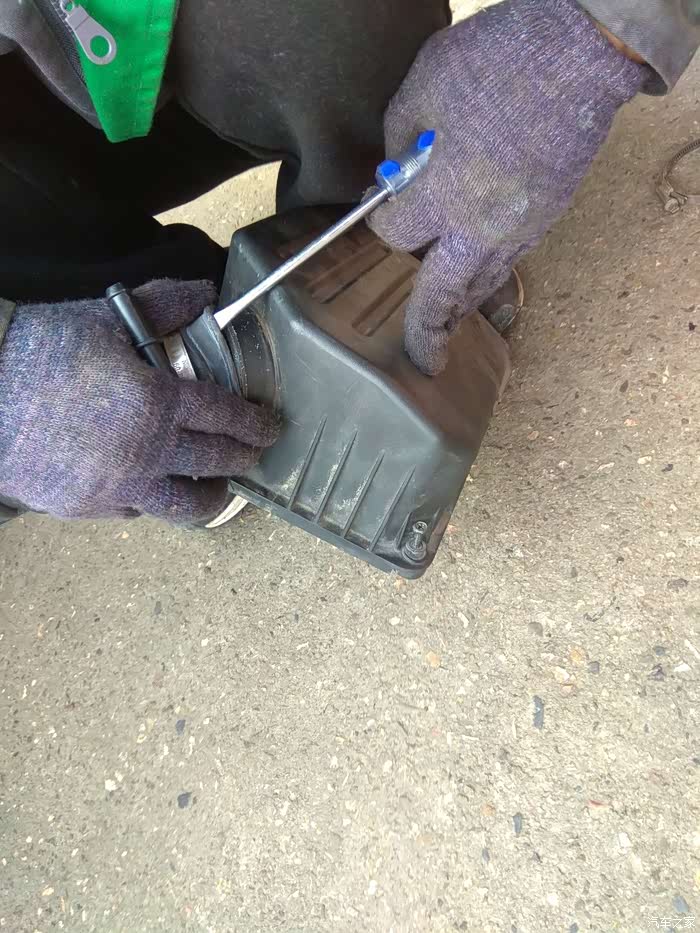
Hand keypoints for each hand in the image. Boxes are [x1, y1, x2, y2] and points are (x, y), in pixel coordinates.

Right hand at [0, 280, 278, 521]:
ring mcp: (118, 485)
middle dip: (243, 458)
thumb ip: (163, 303)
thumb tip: (206, 292)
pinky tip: (154, 488)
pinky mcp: (88, 507)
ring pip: (180, 503)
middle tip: (255, 456)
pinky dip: (152, 499)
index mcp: (157, 402)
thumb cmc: (40, 351)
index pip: (225, 416)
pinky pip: (137, 510)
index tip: (271, 428)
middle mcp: (147, 452)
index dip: (254, 423)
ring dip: (207, 496)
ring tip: (217, 488)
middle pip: (214, 461)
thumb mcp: (105, 317)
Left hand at [368, 0, 646, 373]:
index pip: (393, 233)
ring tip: (448, 323)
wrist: (582, 54)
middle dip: (426, 332)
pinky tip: (480, 272)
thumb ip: (399, 134)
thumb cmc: (499, 61)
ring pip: (482, 284)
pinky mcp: (546, 217)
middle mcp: (478, 226)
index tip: (376, 207)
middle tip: (424, 360)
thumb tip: (395, 167)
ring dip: (461, 306)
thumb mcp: (424, 85)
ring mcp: (518, 227)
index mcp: (440, 196)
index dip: (378, 221)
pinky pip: (510, 260)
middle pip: (441, 295)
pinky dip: (489, 273)